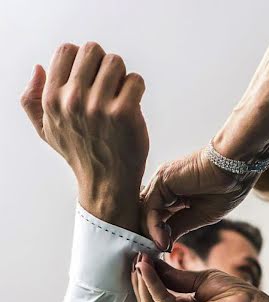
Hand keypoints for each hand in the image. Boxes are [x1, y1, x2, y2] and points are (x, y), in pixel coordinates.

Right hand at [21, 42, 148, 231]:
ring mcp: (99, 107)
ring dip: (121, 77)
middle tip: (108, 88)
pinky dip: (137, 90)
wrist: (106, 184)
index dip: (82, 61)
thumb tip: (37, 68)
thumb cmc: (79, 154)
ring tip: (119, 97)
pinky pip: (135, 80)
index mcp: (52, 99)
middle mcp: (73, 101)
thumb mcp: (47, 131)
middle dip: (103, 65)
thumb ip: (32, 100)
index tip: (90, 81)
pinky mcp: (125, 113)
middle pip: (93, 50)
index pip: (67, 50)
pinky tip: (132, 107)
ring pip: (116, 62)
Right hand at [131, 254, 260, 301]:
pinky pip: (159, 300)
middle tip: (135, 255)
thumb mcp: (200, 279)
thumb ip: (175, 276)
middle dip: (141, 277)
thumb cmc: (233, 296)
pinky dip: (151, 282)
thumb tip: (152, 264)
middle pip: (148, 300)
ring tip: (139, 258)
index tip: (142, 256)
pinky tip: (147, 266)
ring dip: (143, 279)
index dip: (149, 276)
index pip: (157, 295)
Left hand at [141, 148, 258, 250]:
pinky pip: (151, 208)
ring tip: (159, 252)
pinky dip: (154, 227)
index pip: (155, 219)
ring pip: (145, 214)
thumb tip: (163, 245)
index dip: (155, 238)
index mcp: (172, 194)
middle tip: (154, 258)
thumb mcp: (199, 216)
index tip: (161, 255)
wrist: (237, 168)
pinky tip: (163, 242)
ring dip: (150, 236)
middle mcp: (162, 187)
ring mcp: (160, 183)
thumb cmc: (226, 189)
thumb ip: (178, 227)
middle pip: (146, 217)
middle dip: (148, 238)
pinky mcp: (161, 181)